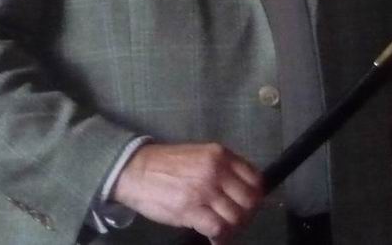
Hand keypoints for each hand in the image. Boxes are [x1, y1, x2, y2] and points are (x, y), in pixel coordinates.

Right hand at [112, 142, 263, 242]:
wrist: (136, 171)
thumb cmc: (166, 165)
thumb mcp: (200, 155)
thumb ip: (221, 168)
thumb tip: (240, 190)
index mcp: (221, 155)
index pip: (255, 179)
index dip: (255, 197)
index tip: (247, 206)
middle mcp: (216, 170)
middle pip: (250, 201)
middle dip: (246, 217)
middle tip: (236, 223)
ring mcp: (204, 190)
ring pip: (236, 218)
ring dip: (233, 230)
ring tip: (223, 232)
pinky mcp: (191, 210)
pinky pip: (218, 229)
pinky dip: (220, 238)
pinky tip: (214, 238)